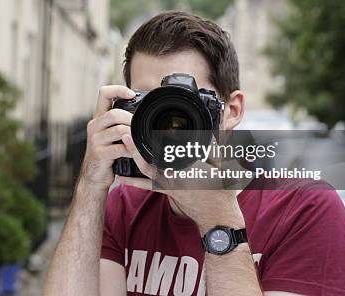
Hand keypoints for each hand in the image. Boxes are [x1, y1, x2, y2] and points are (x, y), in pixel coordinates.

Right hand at [78, 86, 136, 190]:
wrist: (94, 176)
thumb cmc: (107, 154)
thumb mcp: (111, 135)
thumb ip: (121, 123)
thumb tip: (143, 112)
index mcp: (98, 118)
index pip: (103, 93)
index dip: (118, 89)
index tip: (132, 94)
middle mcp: (94, 126)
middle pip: (114, 113)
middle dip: (131, 118)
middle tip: (141, 125)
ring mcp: (95, 140)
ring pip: (119, 130)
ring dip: (134, 134)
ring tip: (140, 139)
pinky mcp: (99, 153)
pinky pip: (120, 148)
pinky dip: (131, 150)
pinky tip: (136, 153)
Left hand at [118, 134, 244, 232]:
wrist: (217, 217)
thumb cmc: (222, 192)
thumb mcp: (222, 166)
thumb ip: (214, 148)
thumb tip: (209, 133)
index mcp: (188, 168)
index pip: (171, 150)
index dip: (161, 139)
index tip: (151, 126)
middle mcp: (175, 176)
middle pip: (150, 159)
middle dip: (137, 147)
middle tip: (126, 134)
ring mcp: (169, 184)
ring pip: (146, 170)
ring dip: (133, 158)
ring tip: (123, 145)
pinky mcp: (166, 191)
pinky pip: (147, 185)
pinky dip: (133, 180)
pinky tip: (121, 177)